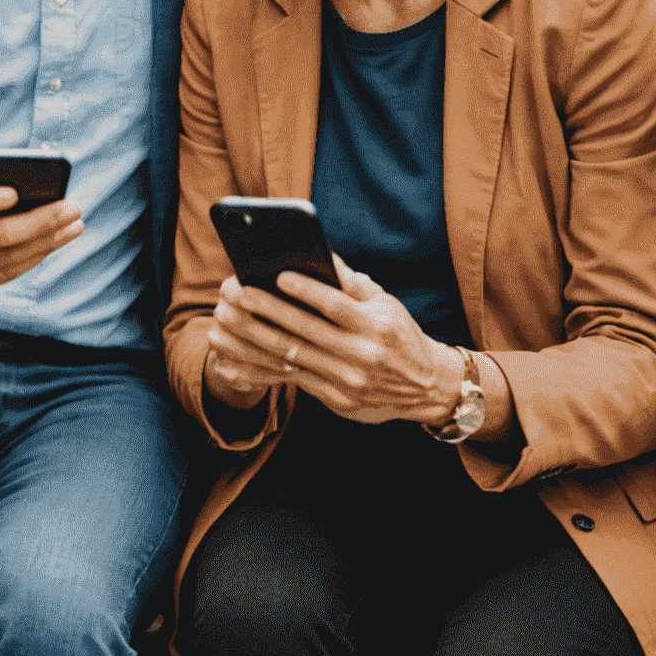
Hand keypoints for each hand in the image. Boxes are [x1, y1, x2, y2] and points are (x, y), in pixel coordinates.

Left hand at [205, 256, 460, 425]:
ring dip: (256, 339)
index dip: (306, 290)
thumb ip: (353, 283)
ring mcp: (348, 381)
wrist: (426, 388)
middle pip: (307, 330)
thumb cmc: (399, 335)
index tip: (278, 274)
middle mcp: (362, 355)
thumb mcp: (385, 305)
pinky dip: (261, 370)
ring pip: (294, 356)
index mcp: (375, 326)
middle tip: (240, 293)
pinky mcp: (337, 400)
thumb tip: (320, 255)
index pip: (335, 305)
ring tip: (229, 322)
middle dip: (269, 311)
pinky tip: (236, 360)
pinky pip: (293, 381)